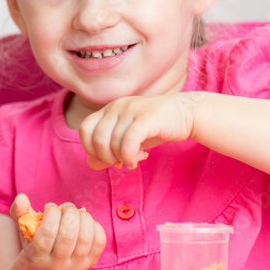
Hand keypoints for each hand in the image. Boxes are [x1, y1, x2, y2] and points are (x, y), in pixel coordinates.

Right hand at [10, 193, 105, 269]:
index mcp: (37, 257)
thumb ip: (19, 213)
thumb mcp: (23, 232)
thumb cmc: (33, 246)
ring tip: (76, 212)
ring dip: (83, 217)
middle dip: (69, 213)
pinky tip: (86, 222)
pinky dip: (96, 226)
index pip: (47, 234)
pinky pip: (99, 242)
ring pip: (85, 239)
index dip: (51, 214)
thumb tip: (22, 197)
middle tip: (66, 206)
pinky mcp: (90, 264)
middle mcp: (57, 265)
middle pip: (68, 236)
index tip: (50, 207)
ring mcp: (76, 266)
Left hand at [79, 94, 194, 169]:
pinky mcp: (146, 117)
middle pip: (97, 139)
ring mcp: (131, 110)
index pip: (84, 130)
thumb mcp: (127, 139)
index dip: (90, 148)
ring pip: (113, 142)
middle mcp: (116, 106)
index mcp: (109, 110)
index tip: (108, 157)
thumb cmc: (154, 128)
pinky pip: (128, 142)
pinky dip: (129, 157)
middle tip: (122, 162)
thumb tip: (92, 163)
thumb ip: (108, 151)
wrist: (185, 113)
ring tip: (135, 160)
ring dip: (122, 159)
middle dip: (107, 158)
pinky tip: (137, 160)